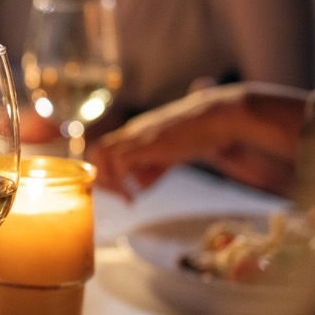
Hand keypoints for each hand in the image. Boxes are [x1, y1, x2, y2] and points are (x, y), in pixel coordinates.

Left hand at [89, 83, 308, 199]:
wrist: (219, 117)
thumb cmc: (200, 134)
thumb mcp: (170, 154)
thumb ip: (152, 169)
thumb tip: (137, 188)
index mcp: (135, 133)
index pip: (103, 150)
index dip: (106, 173)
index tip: (121, 193)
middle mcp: (132, 132)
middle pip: (95, 152)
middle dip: (103, 179)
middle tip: (122, 197)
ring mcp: (138, 135)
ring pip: (101, 155)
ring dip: (110, 181)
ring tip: (128, 197)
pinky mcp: (148, 142)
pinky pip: (120, 162)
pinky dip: (123, 181)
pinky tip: (136, 194)